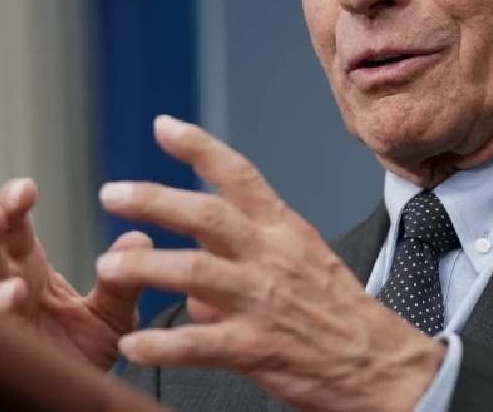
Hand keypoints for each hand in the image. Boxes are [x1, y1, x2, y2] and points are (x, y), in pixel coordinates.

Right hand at [0, 177, 151, 370]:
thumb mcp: (113, 317)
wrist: (77, 400)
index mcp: (30, 273)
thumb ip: (123, 282)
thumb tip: (140, 236)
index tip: (26, 187)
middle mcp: (5, 290)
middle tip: (1, 206)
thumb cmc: (85, 354)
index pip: (14, 231)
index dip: (14, 206)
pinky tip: (11, 294)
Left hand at [95, 115, 444, 411]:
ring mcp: (263, 300)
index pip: (239, 175)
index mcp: (285, 230)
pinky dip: (160, 345)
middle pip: (205, 214)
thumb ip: (250, 260)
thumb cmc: (344, 316)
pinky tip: (134, 347)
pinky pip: (197, 343)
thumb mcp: (306, 265)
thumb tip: (198, 285)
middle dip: (153, 198)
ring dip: (143, 267)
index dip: (199, 147)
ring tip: (108, 267)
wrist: (384, 367)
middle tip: (111, 193)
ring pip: (192, 271)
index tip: (163, 126)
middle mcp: (272, 256)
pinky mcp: (257, 348)